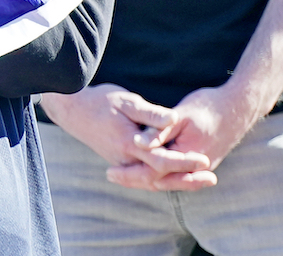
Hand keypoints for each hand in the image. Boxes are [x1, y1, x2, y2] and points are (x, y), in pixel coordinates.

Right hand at [40, 84, 215, 191]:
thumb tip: (174, 120)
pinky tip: (176, 175)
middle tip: (211, 178)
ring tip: (200, 179)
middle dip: (187, 179)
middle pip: (159, 177)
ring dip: (176, 182)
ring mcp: (120, 162)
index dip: (184, 161)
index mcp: (128, 143)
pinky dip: (162, 179)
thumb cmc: (99, 101)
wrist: (71, 109)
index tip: (204, 159)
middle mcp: (124, 158)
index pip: (161, 160)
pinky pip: (143, 176)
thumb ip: (151, 114)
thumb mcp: (126, 101)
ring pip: (151, 180)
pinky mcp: (119, 161)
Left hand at [107, 84, 256, 190]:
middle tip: (110, 175)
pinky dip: (158, 173)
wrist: (239, 106)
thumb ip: (159, 131)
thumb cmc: (209, 107)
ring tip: (122, 174)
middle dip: (134, 179)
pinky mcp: (201, 161)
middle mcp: (194, 167)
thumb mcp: (181, 116)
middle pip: (158, 181)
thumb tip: (138, 143)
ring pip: (167, 179)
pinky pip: (175, 173)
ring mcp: (199, 166)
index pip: (153, 173)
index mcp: (186, 157)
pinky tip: (144, 166)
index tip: (110, 171)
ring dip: (144, 177)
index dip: (130, 173)